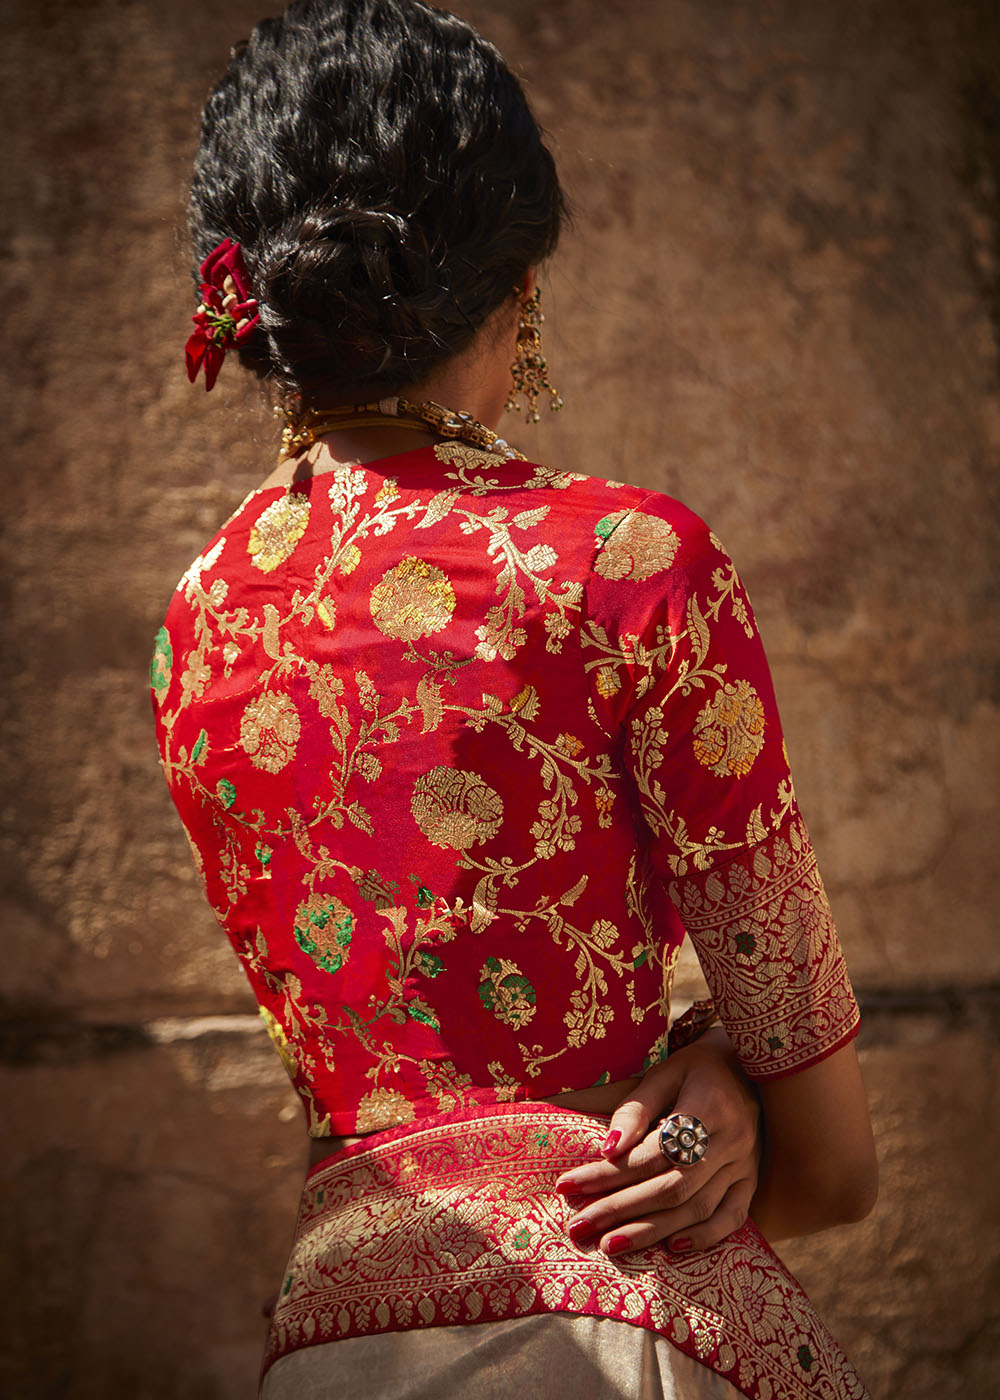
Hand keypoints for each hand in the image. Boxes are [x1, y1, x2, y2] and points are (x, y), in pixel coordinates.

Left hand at [554, 1028, 760, 1256]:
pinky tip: (671, 1247)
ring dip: (651, 1230)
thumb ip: (636, 1109)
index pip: (654, 1151)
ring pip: (697, 1206)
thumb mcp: (665, 1073)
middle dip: (621, 1209)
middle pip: (673, 1185)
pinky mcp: (752, 1179)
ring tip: (609, 1245)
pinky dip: (704, 1236)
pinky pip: (732, 1216)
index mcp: (710, 1105)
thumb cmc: (697, 1068)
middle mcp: (733, 1139)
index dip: (610, 1172)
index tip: (568, 1185)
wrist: (750, 1065)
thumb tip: (607, 1148)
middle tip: (579, 1225)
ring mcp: (746, 1163)